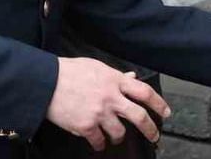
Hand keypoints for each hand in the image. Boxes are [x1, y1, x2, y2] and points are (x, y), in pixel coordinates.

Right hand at [46, 58, 169, 150]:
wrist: (45, 82)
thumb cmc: (68, 71)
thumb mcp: (95, 67)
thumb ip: (115, 75)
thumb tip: (131, 78)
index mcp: (114, 80)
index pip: (144, 92)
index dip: (158, 103)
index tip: (165, 112)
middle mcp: (110, 97)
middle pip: (139, 117)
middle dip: (150, 129)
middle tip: (154, 136)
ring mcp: (99, 112)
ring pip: (119, 132)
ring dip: (118, 136)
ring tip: (114, 136)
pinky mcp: (86, 126)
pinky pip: (99, 141)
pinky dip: (100, 144)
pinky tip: (97, 142)